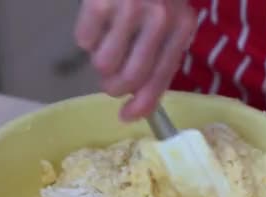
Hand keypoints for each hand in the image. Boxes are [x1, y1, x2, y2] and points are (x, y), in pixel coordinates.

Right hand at [75, 0, 195, 120]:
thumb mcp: (170, 20)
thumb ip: (160, 57)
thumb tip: (138, 105)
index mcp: (181, 25)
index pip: (161, 77)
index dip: (143, 104)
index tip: (127, 116)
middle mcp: (159, 17)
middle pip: (128, 77)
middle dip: (113, 88)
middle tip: (110, 81)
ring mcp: (129, 6)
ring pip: (103, 64)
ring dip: (100, 62)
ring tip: (107, 43)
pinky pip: (84, 41)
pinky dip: (86, 37)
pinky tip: (98, 22)